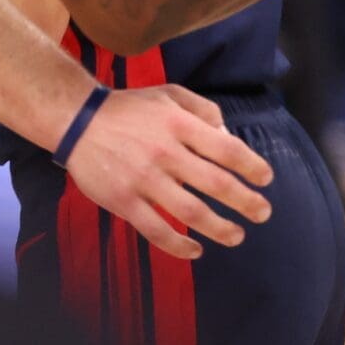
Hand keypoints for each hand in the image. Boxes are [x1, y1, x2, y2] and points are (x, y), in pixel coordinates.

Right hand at [60, 82, 274, 260]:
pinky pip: (155, 230)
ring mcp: (143, 179)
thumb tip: (229, 137)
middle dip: (245, 201)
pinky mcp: (123, 201)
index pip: (226, 149)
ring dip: (219, 228)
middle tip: (263, 212)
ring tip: (237, 236)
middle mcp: (165, 152)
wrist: (78, 121)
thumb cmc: (131, 108)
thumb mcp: (171, 94)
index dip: (252, 166)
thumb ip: (204, 111)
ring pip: (189, 211)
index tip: (266, 178)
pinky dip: (178, 245)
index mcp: (179, 124)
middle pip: (215, 183)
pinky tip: (196, 250)